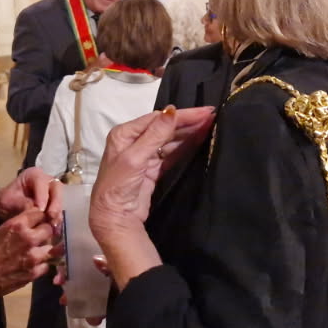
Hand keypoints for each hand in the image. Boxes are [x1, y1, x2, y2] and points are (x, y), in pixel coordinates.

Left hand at [0, 166, 64, 229]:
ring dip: (58, 213)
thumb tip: (37, 211)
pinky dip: (58, 219)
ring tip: (54, 225)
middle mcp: (46, 181)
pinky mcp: (55, 204)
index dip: (42, 196)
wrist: (3, 210)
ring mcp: (52, 192)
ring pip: (61, 199)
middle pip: (56, 189)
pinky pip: (60, 210)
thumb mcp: (8, 202)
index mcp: (33, 175)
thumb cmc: (5, 202)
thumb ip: (22, 204)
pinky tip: (55, 229)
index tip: (40, 210)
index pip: (41, 183)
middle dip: (55, 204)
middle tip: (51, 217)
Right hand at [0, 207, 61, 320]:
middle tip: (39, 237)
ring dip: (46, 248)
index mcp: (17, 225)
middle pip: (49, 229)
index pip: (40, 213)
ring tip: (38, 251)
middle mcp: (29, 238)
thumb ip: (17, 227)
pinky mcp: (34, 273)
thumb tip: (31, 224)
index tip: (38, 221)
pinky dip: (42, 264)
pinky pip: (47, 265)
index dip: (39, 217)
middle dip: (45, 231)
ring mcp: (33, 257)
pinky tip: (34, 265)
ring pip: (52, 247)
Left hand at [90, 106, 213, 284]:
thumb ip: (155, 134)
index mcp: (124, 133)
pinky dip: (185, 148)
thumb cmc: (119, 185)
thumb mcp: (135, 157)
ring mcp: (144, 156)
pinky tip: (199, 141)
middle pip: (165, 127)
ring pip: (170, 140)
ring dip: (189, 134)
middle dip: (188, 122)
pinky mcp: (153, 169)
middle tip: (212, 116)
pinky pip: (172, 154)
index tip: (204, 111)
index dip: (181, 114)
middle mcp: (133, 141)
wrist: (115, 218)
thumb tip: (172, 109)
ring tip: (210, 126)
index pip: (157, 118)